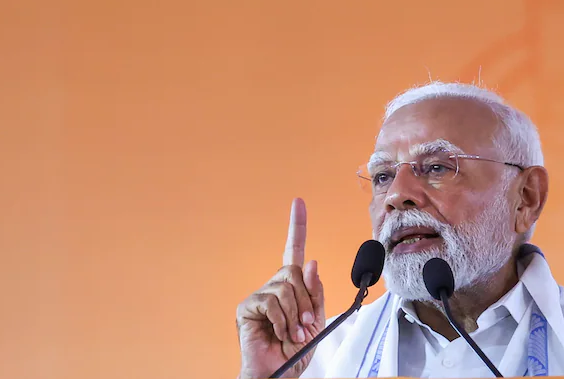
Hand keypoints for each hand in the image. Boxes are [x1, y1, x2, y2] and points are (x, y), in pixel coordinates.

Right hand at [236, 198, 325, 378]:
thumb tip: (311, 263)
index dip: (297, 226)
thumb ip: (314, 292)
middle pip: (294, 272)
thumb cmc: (296, 350)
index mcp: (291, 287)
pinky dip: (282, 321)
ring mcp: (259, 295)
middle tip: (305, 324)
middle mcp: (274, 286)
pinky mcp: (247, 307)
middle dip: (306, 300)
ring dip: (296, 314)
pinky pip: (272, 301)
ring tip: (292, 333)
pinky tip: (278, 334)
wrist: (280, 373)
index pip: (294, 250)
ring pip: (286, 287)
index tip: (299, 202)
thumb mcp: (316, 320)